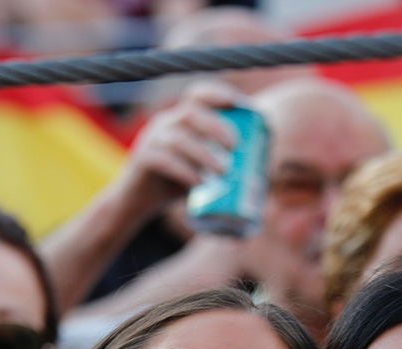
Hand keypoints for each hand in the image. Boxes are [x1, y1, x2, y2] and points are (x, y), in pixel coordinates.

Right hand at [112, 81, 240, 214]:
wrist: (137, 200)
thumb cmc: (175, 181)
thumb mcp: (199, 164)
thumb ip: (220, 157)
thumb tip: (263, 161)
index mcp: (179, 119)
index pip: (196, 95)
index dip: (216, 94)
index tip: (238, 104)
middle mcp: (165, 124)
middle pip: (190, 113)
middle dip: (215, 126)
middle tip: (235, 146)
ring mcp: (151, 141)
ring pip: (178, 139)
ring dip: (205, 154)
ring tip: (224, 172)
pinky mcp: (143, 161)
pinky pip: (163, 160)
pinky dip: (184, 171)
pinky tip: (198, 183)